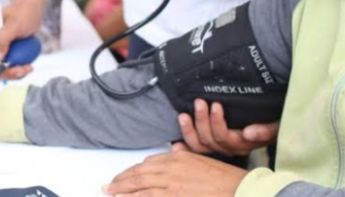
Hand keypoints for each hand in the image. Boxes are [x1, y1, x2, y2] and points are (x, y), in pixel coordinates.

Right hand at [0, 0, 43, 79]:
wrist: (33, 5)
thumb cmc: (24, 10)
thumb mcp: (14, 25)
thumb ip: (3, 41)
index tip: (0, 75)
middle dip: (4, 72)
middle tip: (19, 71)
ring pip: (1, 68)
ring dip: (13, 72)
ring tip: (26, 68)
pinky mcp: (8, 50)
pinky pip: (9, 64)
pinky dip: (18, 68)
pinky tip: (27, 65)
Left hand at [104, 150, 246, 196]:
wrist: (236, 189)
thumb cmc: (222, 178)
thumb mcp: (199, 160)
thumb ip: (182, 157)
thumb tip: (172, 152)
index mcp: (177, 158)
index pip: (147, 164)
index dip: (132, 171)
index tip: (124, 176)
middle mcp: (171, 170)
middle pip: (139, 175)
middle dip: (121, 181)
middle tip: (108, 186)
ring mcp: (171, 186)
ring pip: (140, 188)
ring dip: (123, 191)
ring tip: (111, 193)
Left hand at [175, 99, 277, 156]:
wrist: (271, 123)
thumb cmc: (271, 123)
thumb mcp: (274, 125)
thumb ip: (265, 130)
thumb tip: (249, 132)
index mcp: (242, 143)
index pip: (225, 137)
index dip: (217, 123)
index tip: (216, 105)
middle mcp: (229, 148)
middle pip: (210, 140)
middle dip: (202, 120)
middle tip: (199, 102)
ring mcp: (219, 148)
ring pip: (200, 146)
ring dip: (190, 130)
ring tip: (184, 115)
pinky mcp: (210, 145)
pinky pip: (195, 151)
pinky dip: (185, 148)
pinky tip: (176, 144)